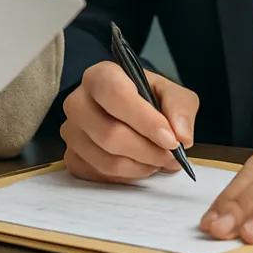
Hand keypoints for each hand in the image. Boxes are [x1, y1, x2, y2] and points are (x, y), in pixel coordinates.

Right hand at [61, 61, 198, 182]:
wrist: (127, 111)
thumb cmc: (145, 98)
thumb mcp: (170, 92)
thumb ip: (180, 107)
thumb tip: (182, 136)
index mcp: (101, 76)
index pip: (115, 95)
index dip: (145, 121)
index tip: (170, 139)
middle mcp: (78, 101)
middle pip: (109, 134)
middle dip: (148, 151)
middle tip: (171, 156)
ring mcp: (71, 131)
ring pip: (106, 160)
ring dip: (140, 166)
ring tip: (157, 160)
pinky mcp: (72, 157)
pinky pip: (100, 176)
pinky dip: (127, 177)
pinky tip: (138, 164)